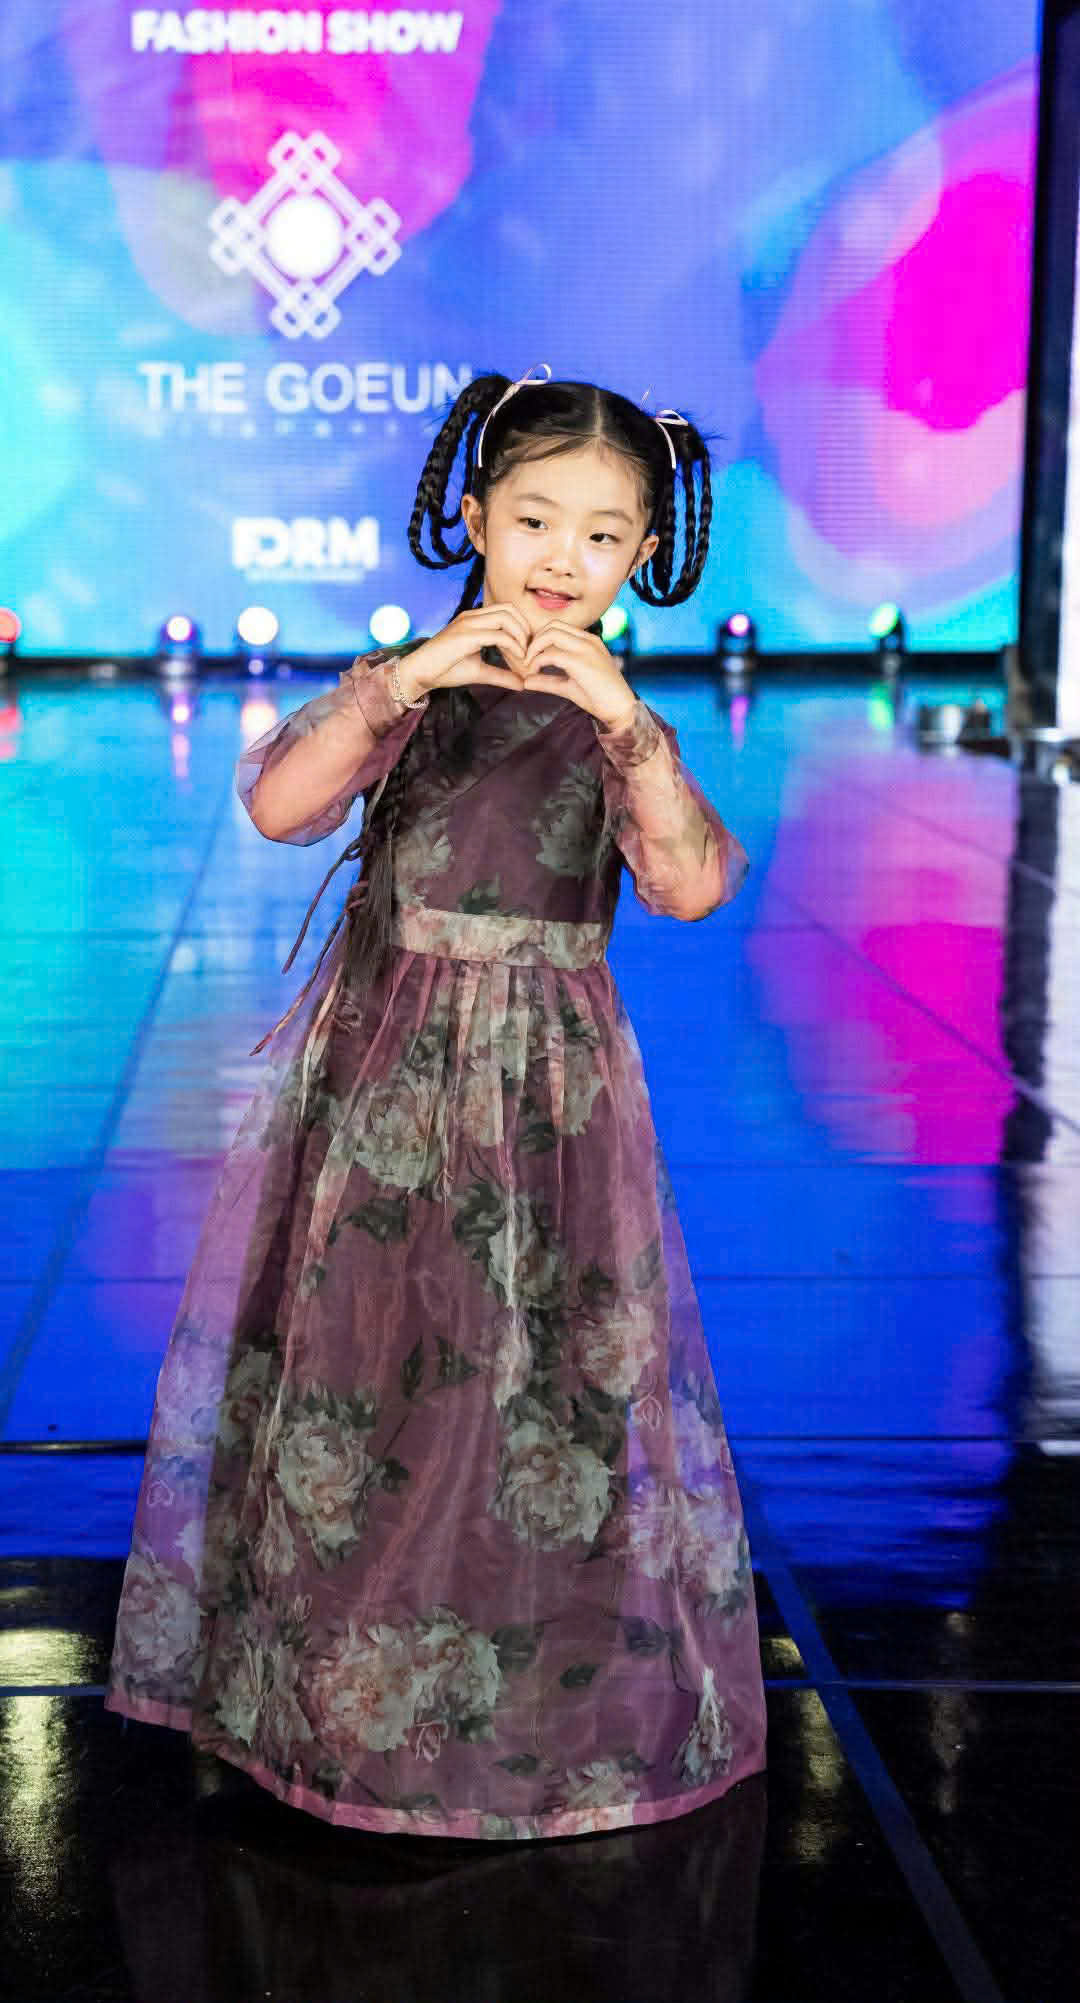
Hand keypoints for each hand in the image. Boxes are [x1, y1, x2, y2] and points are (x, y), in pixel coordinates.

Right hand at [396, 604, 529, 699]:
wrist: (420, 672)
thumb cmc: (445, 670)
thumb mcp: (480, 672)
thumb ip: (501, 675)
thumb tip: (523, 684)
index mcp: (474, 619)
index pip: (507, 611)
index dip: (522, 627)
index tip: (528, 650)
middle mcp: (472, 616)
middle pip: (510, 609)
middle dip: (526, 629)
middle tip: (530, 651)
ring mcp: (468, 623)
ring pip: (506, 617)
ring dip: (521, 636)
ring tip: (524, 656)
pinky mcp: (466, 635)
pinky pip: (498, 635)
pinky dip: (513, 646)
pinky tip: (517, 660)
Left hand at [515, 620, 637, 728]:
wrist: (621, 709)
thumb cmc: (599, 699)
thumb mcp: (569, 687)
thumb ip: (548, 682)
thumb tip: (525, 681)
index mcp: (588, 641)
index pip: (558, 627)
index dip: (540, 639)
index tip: (531, 658)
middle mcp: (587, 640)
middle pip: (551, 626)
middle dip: (533, 641)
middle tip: (525, 661)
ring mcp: (585, 648)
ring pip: (550, 634)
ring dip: (533, 649)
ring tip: (528, 667)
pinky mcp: (580, 661)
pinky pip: (551, 654)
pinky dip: (537, 663)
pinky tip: (533, 675)